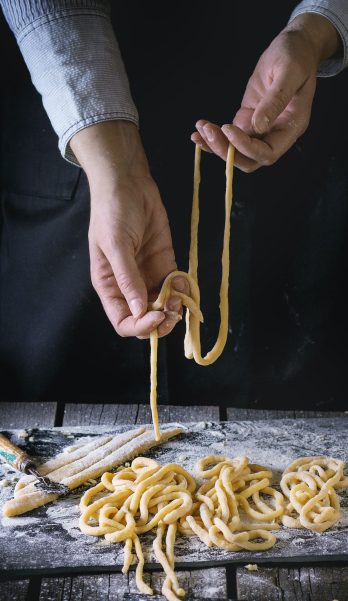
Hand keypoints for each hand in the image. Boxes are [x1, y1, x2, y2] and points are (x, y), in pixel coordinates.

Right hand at [70, 121, 187, 336]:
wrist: (128, 183)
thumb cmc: (112, 212)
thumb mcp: (116, 245)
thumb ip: (128, 278)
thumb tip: (139, 310)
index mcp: (110, 286)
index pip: (123, 321)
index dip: (140, 326)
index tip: (156, 316)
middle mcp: (129, 286)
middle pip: (145, 319)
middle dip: (160, 321)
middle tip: (173, 311)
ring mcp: (148, 275)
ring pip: (163, 306)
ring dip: (174, 307)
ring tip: (181, 295)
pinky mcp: (165, 263)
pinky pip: (176, 286)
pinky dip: (184, 290)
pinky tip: (186, 282)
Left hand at [191, 14, 339, 171]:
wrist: (294, 45)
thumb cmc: (296, 55)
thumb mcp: (289, 72)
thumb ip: (276, 100)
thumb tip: (258, 126)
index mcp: (291, 127)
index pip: (268, 153)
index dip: (247, 147)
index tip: (228, 128)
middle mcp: (276, 134)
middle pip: (249, 159)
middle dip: (227, 151)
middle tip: (208, 133)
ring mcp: (260, 128)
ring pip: (237, 150)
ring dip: (216, 144)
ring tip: (200, 129)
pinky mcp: (247, 119)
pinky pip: (230, 136)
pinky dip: (214, 137)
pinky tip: (198, 132)